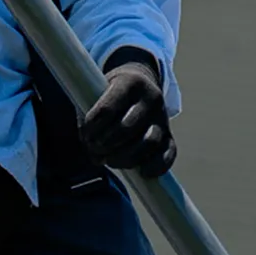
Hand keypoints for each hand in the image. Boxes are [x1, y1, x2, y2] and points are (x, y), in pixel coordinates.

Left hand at [76, 49, 172, 175]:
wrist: (139, 84)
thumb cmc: (110, 94)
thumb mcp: (96, 93)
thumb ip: (90, 118)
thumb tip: (93, 149)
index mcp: (129, 82)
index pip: (108, 107)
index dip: (92, 125)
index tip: (86, 133)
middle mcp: (151, 97)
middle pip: (128, 127)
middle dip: (106, 143)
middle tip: (95, 148)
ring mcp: (162, 117)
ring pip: (149, 141)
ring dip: (126, 157)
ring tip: (110, 160)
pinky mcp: (169, 134)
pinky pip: (170, 153)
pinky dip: (157, 166)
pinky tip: (142, 172)